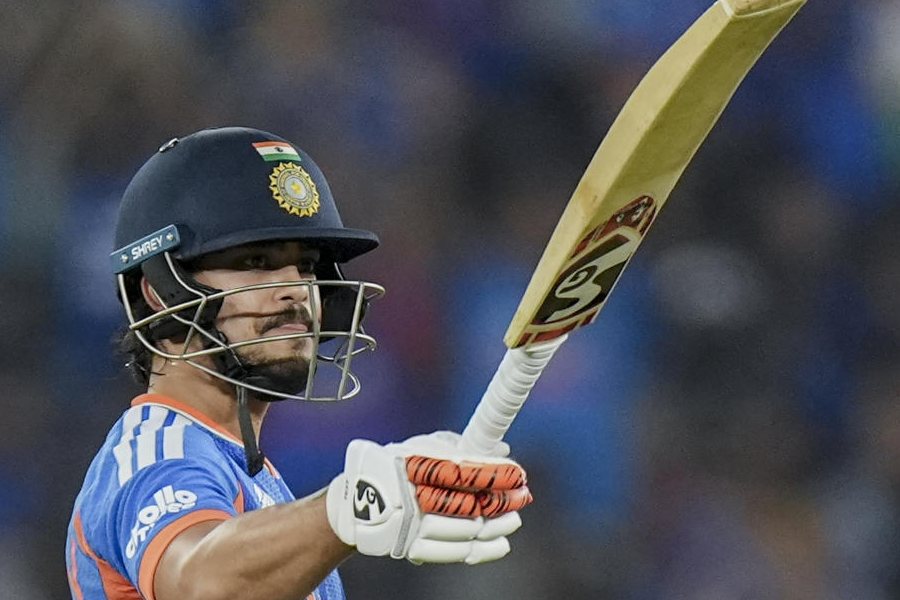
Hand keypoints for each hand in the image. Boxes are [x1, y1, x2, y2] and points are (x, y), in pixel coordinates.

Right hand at [325, 431, 531, 564]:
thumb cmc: (395, 467)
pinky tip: (499, 545)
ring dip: (495, 527)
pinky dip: (480, 551)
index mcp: (418, 464)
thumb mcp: (423, 447)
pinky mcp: (411, 546)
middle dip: (502, 502)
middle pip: (470, 502)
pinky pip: (452, 554)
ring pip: (465, 529)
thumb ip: (461, 445)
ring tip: (514, 521)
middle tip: (523, 498)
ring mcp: (414, 523)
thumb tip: (501, 446)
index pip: (466, 470)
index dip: (496, 473)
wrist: (356, 501)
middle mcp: (415, 494)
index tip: (518, 474)